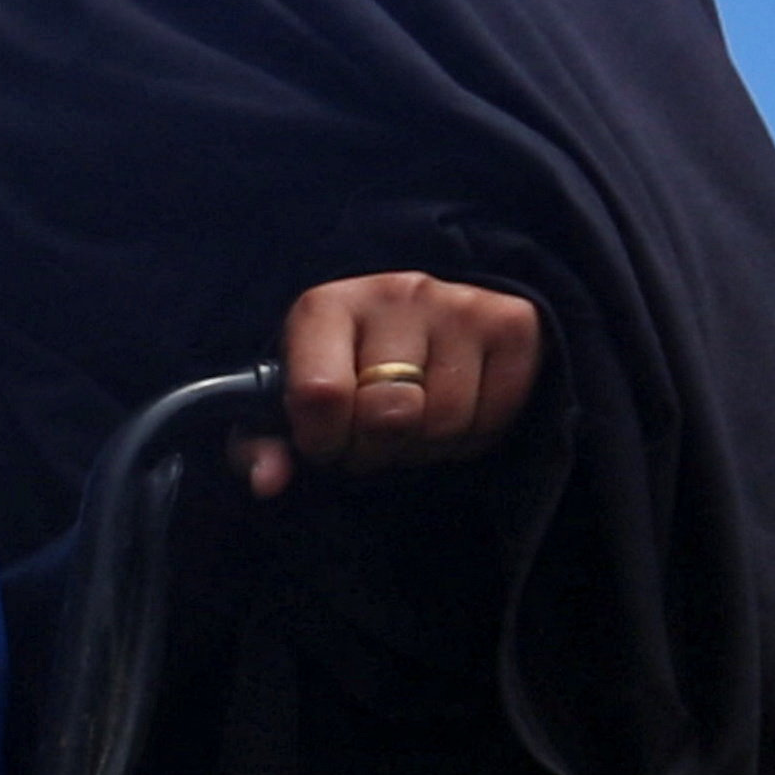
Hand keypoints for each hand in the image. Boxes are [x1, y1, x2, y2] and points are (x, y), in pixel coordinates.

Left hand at [242, 273, 543, 497]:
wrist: (423, 321)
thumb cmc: (344, 370)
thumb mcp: (289, 403)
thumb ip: (262, 445)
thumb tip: (267, 481)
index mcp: (325, 307)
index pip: (321, 394)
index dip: (323, 440)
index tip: (325, 443)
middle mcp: (394, 293)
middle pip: (388, 414)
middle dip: (375, 449)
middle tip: (371, 441)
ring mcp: (459, 304)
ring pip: (444, 421)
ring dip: (424, 446)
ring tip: (411, 427)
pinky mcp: (512, 323)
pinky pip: (495, 416)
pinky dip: (473, 436)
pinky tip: (453, 414)